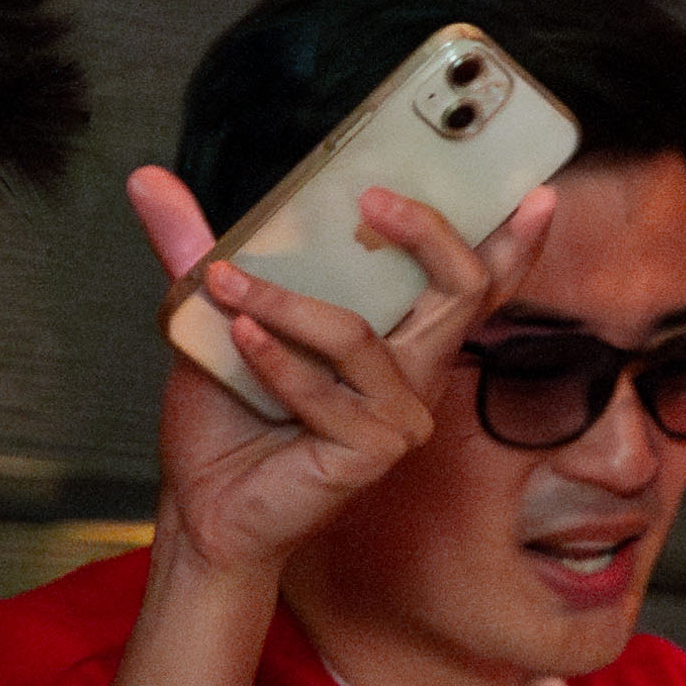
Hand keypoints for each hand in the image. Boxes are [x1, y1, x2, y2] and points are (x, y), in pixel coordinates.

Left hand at [132, 166, 559, 581]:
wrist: (203, 505)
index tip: (537, 195)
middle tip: (374, 197)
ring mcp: (399, 417)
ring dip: (286, 302)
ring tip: (226, 283)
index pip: (471, 286)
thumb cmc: (227, 417)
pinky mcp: (371, 453)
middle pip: (460, 292)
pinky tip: (239, 337)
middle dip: (427, 234)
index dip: (513, 245)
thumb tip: (148, 180)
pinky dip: (276, 360)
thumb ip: (195, 248)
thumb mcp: (213, 314)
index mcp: (398, 338)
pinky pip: (325, 391)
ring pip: (362, 336)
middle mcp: (413, 373)